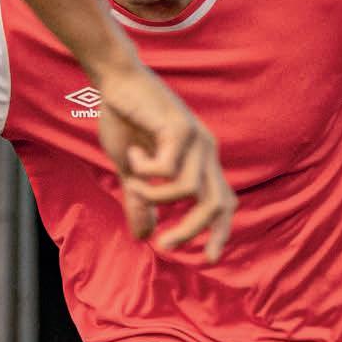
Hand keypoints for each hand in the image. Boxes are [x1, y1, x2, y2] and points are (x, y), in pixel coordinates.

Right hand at [98, 58, 236, 261]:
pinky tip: (133, 155)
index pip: (225, 202)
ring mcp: (197, 139)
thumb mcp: (130, 171)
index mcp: (201, 161)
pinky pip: (168, 169)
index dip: (222, 231)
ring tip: (132, 180)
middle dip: (192, 230)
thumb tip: (143, 236)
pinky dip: (146, 171)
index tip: (212, 260)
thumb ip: (140, 201)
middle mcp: (206, 151)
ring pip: (189, 190)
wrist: (116, 81)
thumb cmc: (125, 120)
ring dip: (154, 196)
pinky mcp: (181, 127)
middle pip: (217, 204)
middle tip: (165, 246)